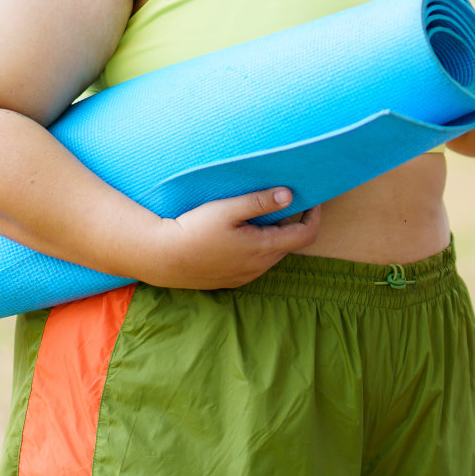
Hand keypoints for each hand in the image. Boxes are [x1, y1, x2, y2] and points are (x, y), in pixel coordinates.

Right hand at [145, 187, 320, 289]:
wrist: (161, 258)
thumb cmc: (194, 230)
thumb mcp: (228, 209)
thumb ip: (260, 202)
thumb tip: (290, 195)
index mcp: (263, 249)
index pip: (306, 235)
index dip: (313, 216)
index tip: (310, 199)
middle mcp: (259, 267)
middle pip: (290, 243)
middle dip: (292, 222)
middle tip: (280, 201)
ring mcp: (245, 276)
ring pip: (272, 254)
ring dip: (273, 235)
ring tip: (257, 215)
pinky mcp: (231, 280)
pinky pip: (256, 263)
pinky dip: (258, 247)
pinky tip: (240, 234)